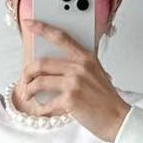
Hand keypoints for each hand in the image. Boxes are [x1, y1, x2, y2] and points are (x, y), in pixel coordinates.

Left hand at [21, 21, 131, 140]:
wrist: (118, 118)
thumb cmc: (105, 99)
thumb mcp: (96, 74)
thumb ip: (78, 67)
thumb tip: (52, 69)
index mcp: (85, 57)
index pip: (60, 37)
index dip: (42, 28)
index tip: (29, 24)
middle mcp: (79, 67)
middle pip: (41, 63)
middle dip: (27, 73)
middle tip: (24, 80)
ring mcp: (74, 83)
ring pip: (39, 82)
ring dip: (29, 90)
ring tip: (28, 95)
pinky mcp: (71, 100)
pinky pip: (47, 103)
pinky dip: (41, 109)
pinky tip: (42, 111)